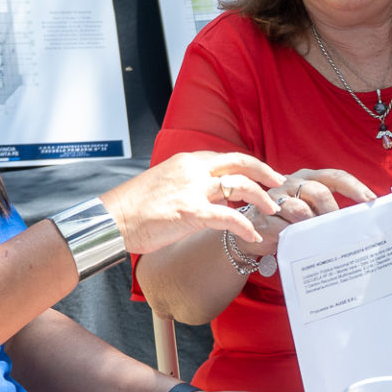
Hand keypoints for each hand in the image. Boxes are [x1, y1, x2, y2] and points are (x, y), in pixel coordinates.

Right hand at [103, 151, 284, 253]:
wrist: (112, 219)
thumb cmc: (136, 207)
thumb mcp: (167, 185)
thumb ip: (193, 186)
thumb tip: (217, 199)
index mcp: (187, 161)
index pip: (227, 157)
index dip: (250, 166)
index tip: (265, 175)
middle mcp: (193, 169)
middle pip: (239, 162)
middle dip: (264, 172)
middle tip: (280, 183)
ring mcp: (192, 189)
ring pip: (239, 186)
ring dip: (261, 198)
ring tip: (272, 210)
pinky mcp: (189, 212)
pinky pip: (227, 217)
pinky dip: (244, 226)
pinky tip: (253, 234)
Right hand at [242, 167, 377, 253]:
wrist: (250, 228)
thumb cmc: (287, 218)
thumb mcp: (309, 209)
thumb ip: (327, 210)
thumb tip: (357, 222)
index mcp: (308, 177)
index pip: (335, 176)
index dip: (354, 187)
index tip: (371, 200)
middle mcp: (292, 182)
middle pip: (319, 192)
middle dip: (332, 213)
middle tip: (338, 231)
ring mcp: (275, 197)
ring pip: (301, 210)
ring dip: (311, 226)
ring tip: (316, 239)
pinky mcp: (263, 215)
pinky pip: (283, 226)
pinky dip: (293, 236)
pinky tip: (295, 242)